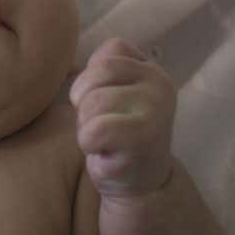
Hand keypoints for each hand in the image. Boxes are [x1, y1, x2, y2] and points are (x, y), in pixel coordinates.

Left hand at [70, 39, 175, 197]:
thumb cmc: (119, 133)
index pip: (112, 50)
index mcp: (153, 72)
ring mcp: (153, 114)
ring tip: (104, 140)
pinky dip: (88, 144)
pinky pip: (93, 132)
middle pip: (97, 74)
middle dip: (85, 102)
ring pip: (92, 102)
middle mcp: (159, 87)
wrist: (142, 184)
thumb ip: (105, 69)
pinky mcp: (141, 142)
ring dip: (86, 125)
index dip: (93, 77)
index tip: (104, 103)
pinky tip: (105, 153)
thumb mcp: (118, 92)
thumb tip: (74, 62)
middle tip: (100, 125)